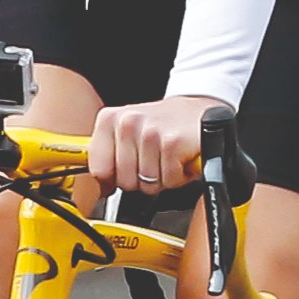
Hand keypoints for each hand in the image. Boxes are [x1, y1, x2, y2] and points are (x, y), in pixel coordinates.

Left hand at [90, 92, 214, 195]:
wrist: (200, 111)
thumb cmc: (165, 125)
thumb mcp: (129, 133)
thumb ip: (108, 156)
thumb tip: (99, 186)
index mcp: (110, 119)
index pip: (98, 170)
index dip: (113, 179)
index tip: (124, 173)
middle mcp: (128, 122)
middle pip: (124, 181)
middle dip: (142, 180)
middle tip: (155, 161)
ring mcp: (150, 132)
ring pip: (147, 183)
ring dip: (163, 178)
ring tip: (168, 158)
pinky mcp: (172, 143)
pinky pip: (169, 180)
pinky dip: (179, 176)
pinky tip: (181, 158)